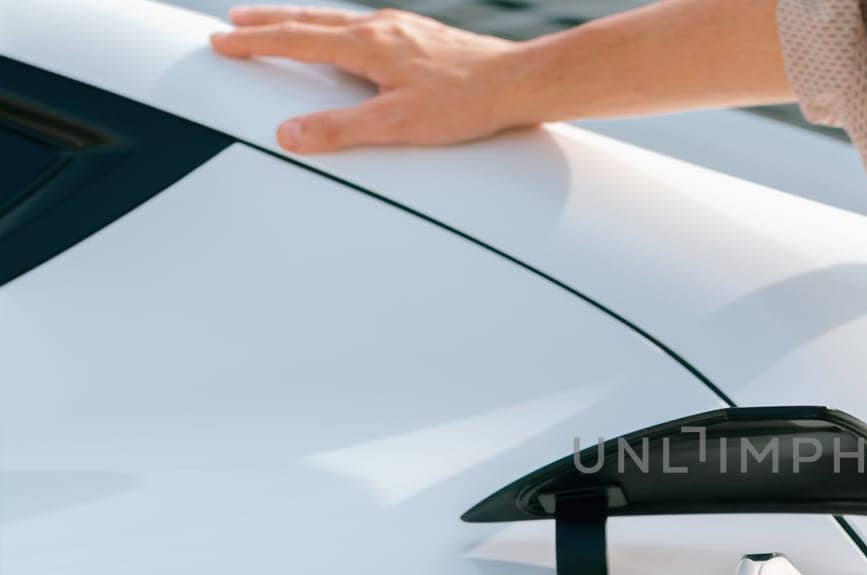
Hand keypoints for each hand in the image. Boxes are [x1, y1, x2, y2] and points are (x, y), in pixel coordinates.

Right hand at [210, 6, 540, 152]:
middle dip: (269, 22)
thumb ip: (341, 130)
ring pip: (340, 21)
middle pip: (312, 19)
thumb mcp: (398, 125)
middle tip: (234, 22)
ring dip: (304, 22)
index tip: (219, 42)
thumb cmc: (465, 104)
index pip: (296, 39)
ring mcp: (405, 30)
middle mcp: (382, 28)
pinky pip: (369, 28)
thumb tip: (288, 135)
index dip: (254, 43)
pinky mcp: (425, 39)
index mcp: (367, 45)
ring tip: (283, 25)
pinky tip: (351, 41)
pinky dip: (341, 29)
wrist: (520, 83)